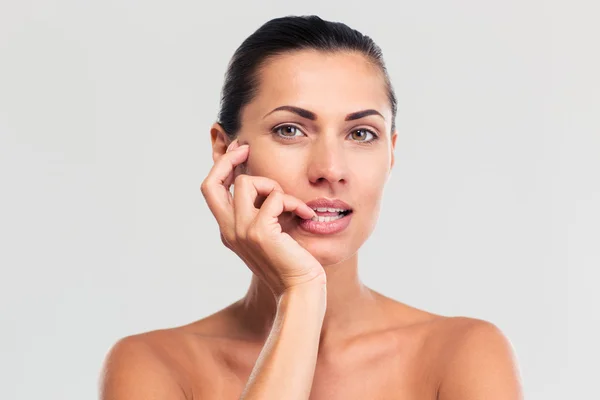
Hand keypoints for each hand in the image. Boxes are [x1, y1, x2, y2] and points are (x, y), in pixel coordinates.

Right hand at [200, 139, 325, 297]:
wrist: (301, 289)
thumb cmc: (292, 261)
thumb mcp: (273, 231)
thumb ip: (263, 209)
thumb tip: (265, 182)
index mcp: (229, 230)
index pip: (211, 191)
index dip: (221, 166)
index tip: (238, 150)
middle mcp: (229, 230)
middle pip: (211, 183)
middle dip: (227, 159)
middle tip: (246, 149)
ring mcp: (241, 231)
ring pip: (246, 182)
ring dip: (274, 186)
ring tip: (292, 205)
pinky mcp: (260, 232)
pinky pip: (276, 197)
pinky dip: (295, 203)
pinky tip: (307, 216)